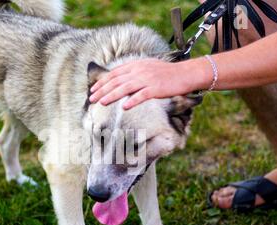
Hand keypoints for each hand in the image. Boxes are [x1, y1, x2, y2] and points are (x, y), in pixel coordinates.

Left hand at [89, 58, 208, 109]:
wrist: (185, 74)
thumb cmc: (166, 74)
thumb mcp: (147, 68)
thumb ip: (133, 72)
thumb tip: (119, 80)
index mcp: (136, 65)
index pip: (114, 73)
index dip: (102, 81)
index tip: (93, 90)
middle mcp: (139, 70)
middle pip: (116, 81)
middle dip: (102, 90)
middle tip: (91, 98)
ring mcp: (148, 79)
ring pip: (125, 88)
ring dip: (112, 95)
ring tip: (101, 102)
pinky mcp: (156, 88)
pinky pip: (142, 95)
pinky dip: (132, 101)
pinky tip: (124, 107)